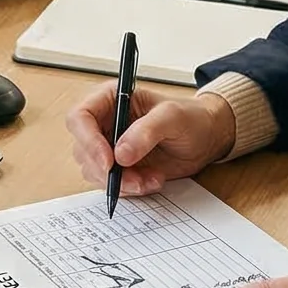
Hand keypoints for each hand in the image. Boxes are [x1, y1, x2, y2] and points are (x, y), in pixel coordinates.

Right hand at [65, 83, 235, 198]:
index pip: (80, 117)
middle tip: (134, 179)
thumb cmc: (191, 118)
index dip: (88, 141)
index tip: (108, 162)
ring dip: (122, 182)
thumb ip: (146, 131)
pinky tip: (152, 181)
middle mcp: (105, 122)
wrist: (206, 138)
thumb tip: (120, 153)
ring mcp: (110, 147)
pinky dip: (131, 188)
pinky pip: (112, 184)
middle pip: (83, 150)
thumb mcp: (172, 117)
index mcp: (111, 99)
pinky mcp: (120, 167)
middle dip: (107, 170)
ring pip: (95, 171)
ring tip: (150, 179)